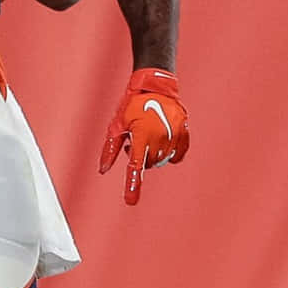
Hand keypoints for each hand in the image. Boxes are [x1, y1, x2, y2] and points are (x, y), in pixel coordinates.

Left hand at [100, 68, 190, 205]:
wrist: (155, 86)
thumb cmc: (132, 105)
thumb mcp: (117, 125)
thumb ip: (110, 150)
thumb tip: (103, 170)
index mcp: (141, 136)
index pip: (135, 167)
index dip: (133, 185)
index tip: (131, 201)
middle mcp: (159, 138)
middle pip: (149, 164)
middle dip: (141, 158)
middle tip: (135, 140)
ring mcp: (174, 136)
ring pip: (162, 160)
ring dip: (154, 154)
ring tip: (148, 135)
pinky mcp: (184, 133)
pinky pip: (177, 156)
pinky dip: (170, 154)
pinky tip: (163, 142)